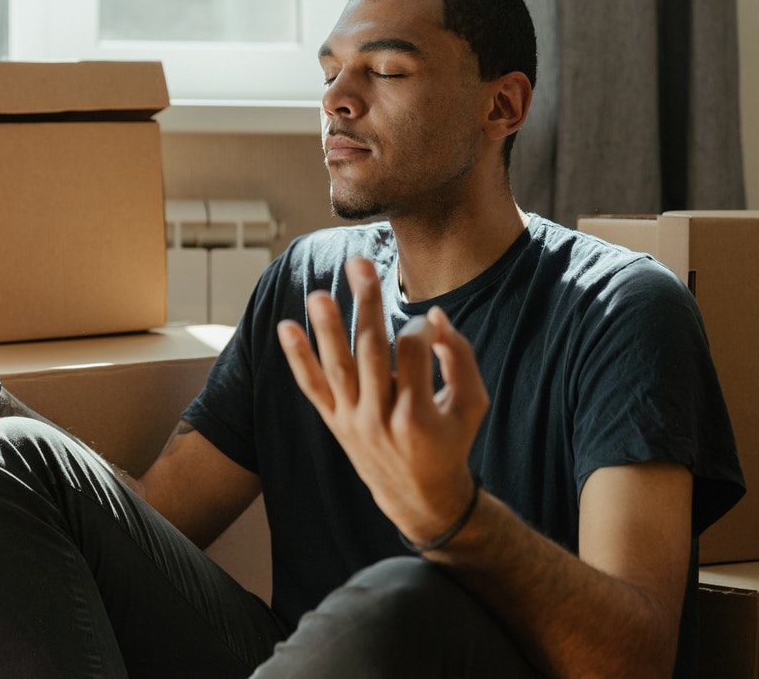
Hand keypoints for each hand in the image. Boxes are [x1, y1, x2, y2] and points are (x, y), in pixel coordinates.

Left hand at [277, 257, 487, 546]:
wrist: (419, 495)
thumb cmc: (451, 441)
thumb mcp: (472, 404)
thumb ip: (460, 357)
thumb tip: (435, 316)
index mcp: (417, 415)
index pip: (411, 352)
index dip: (420, 329)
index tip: (428, 326)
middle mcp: (379, 418)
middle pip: (369, 351)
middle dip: (365, 304)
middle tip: (359, 264)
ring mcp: (352, 421)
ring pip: (337, 368)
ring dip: (326, 329)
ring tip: (318, 293)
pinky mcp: (335, 422)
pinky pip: (313, 388)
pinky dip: (298, 359)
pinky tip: (285, 328)